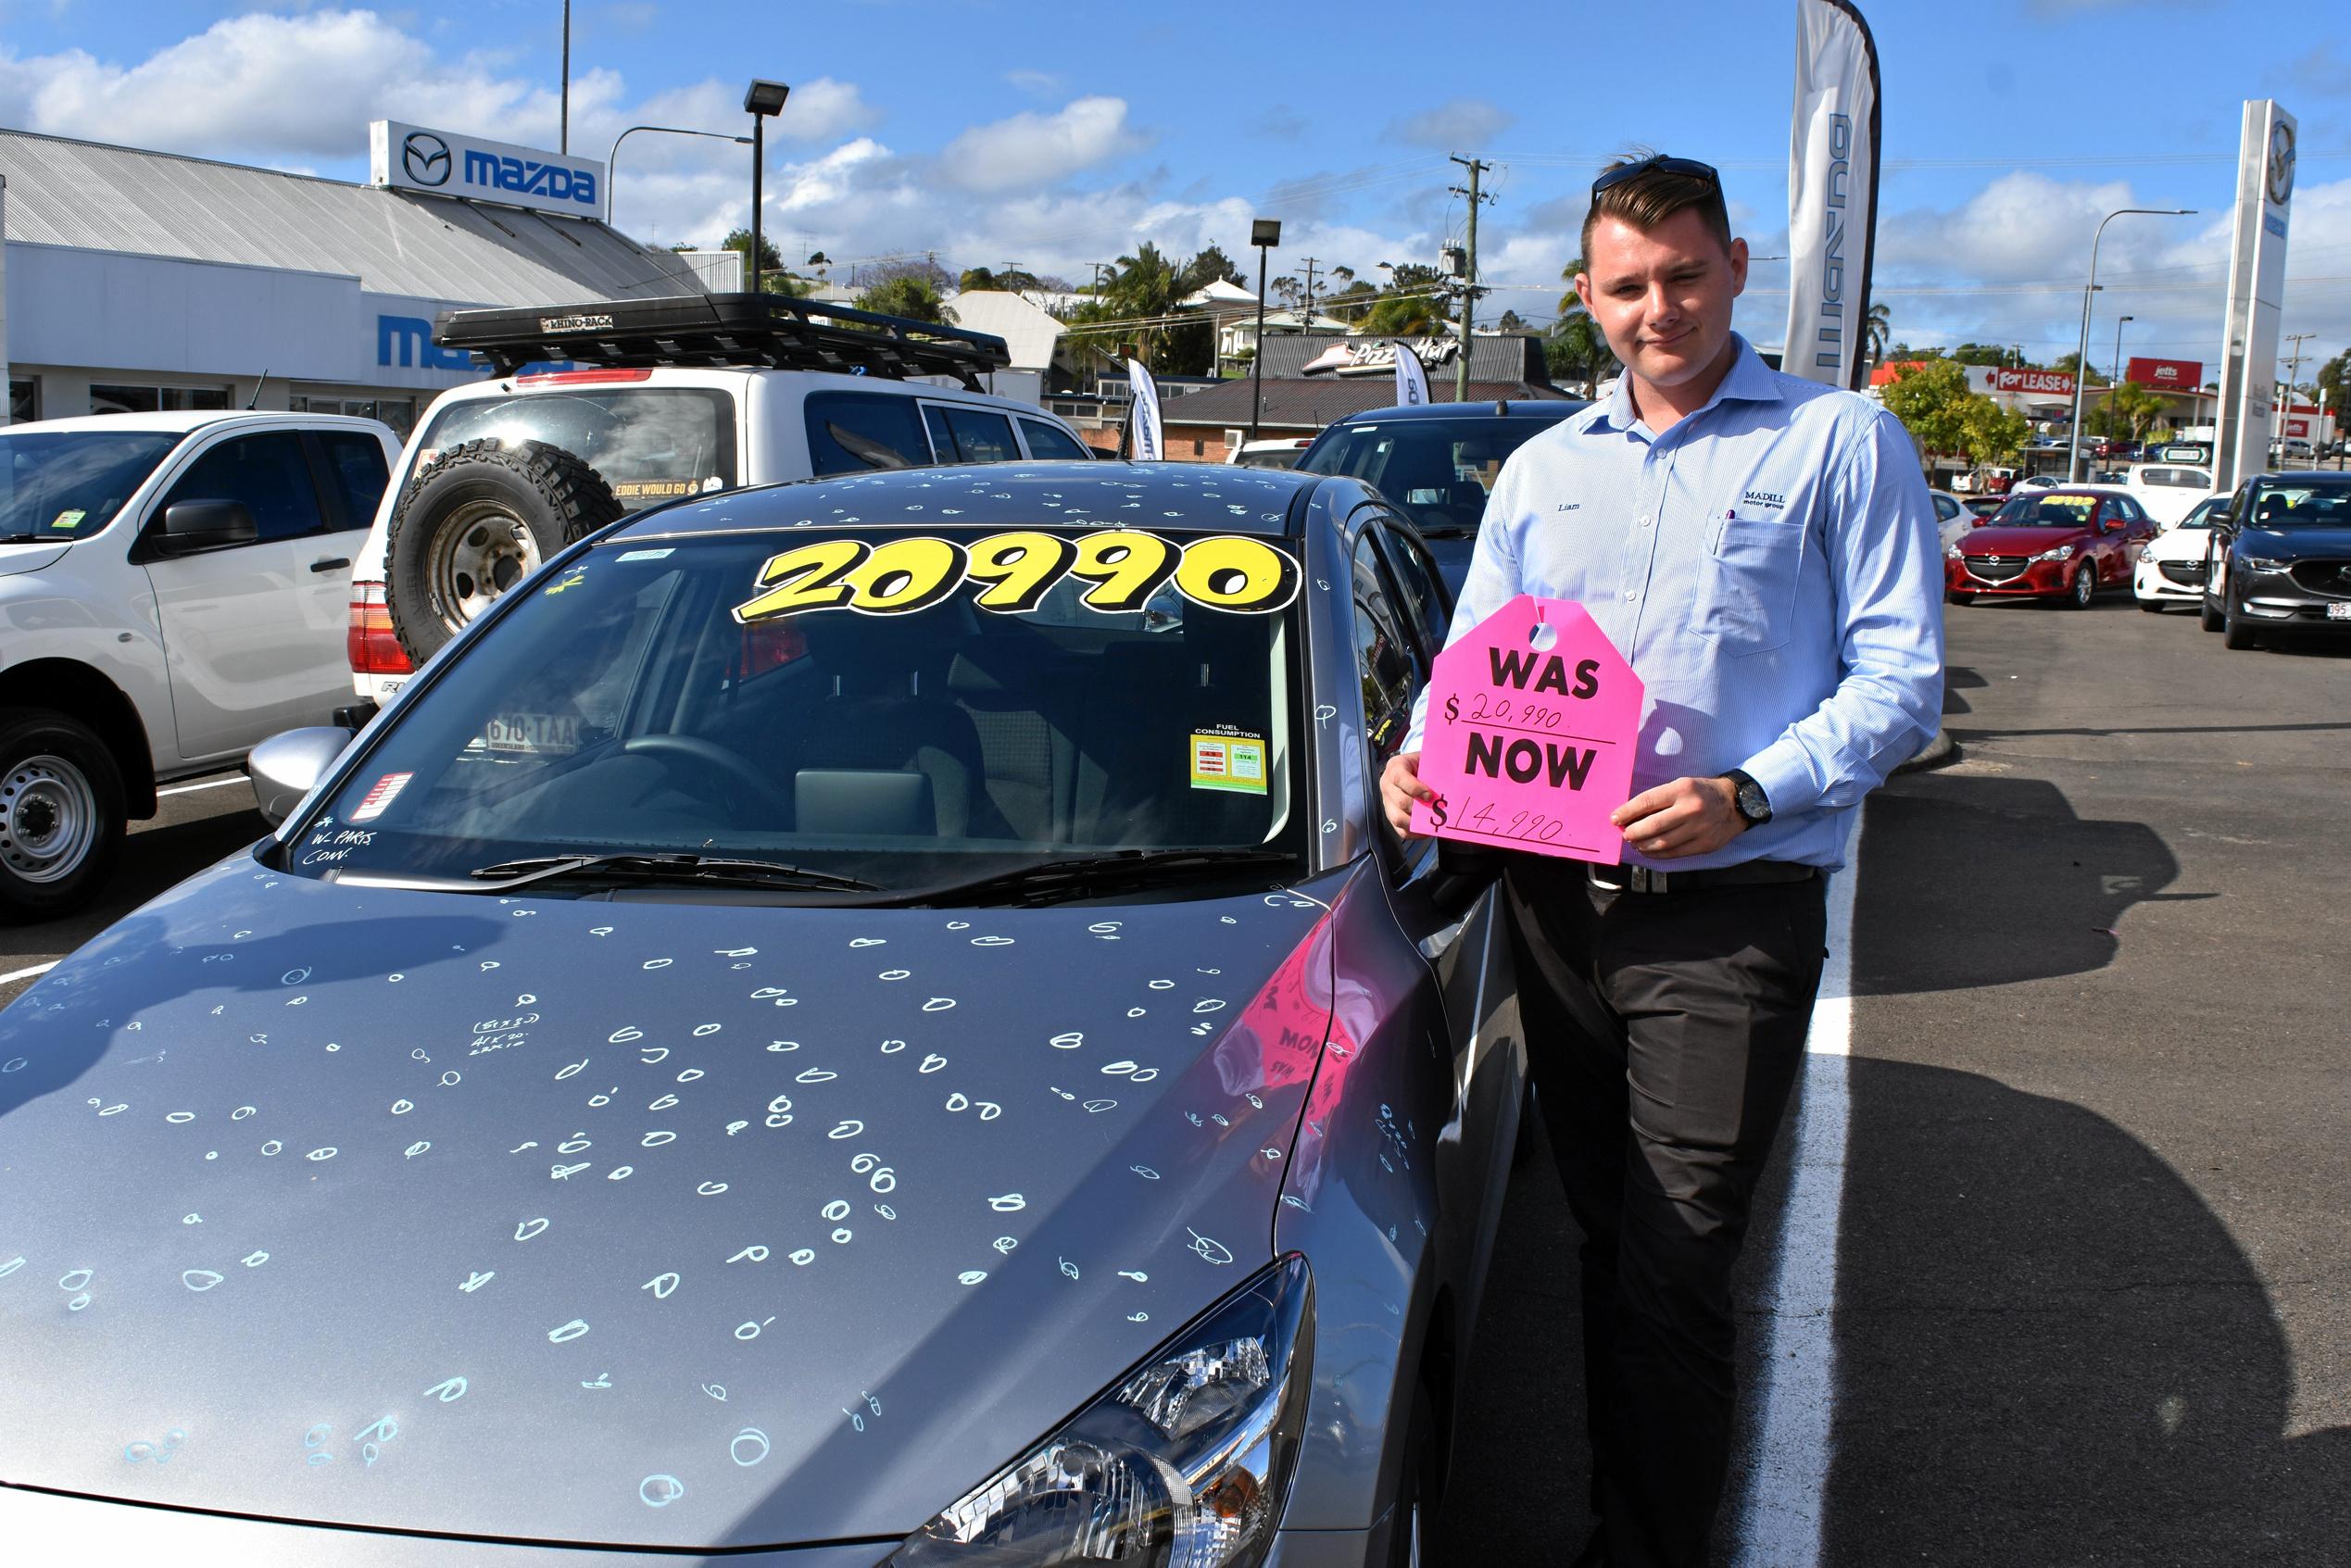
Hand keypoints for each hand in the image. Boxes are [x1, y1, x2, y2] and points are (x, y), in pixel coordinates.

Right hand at [1380, 750, 1433, 837]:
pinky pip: (1401, 830)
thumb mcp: (1426, 759)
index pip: (1399, 778)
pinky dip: (1415, 832)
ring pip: (1398, 818)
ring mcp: (1388, 802)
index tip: (1429, 795)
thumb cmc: (1423, 764)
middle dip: (1419, 807)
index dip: (1415, 788)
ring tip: (1431, 820)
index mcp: (1395, 767)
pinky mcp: (1392, 816)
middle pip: (1400, 801)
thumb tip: (1448, 782)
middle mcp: (1387, 785)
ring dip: (1417, 821)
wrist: (1415, 768)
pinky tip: (1426, 828)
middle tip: (1435, 809)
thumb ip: (1433, 768)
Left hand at [1610, 775, 1745, 858]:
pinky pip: (1675, 854)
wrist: (1735, 802)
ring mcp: (1699, 829)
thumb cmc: (1701, 792)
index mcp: (1682, 789)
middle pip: (1653, 826)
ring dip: (1643, 846)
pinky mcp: (1705, 845)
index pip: (1647, 802)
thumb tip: (1631, 816)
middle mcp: (1691, 809)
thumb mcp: (1681, 785)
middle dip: (1633, 832)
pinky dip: (1657, 855)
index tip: (1615, 819)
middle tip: (1625, 834)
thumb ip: (1658, 799)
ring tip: (1635, 843)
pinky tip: (1649, 851)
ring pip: (1662, 843)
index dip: (1627, 812)